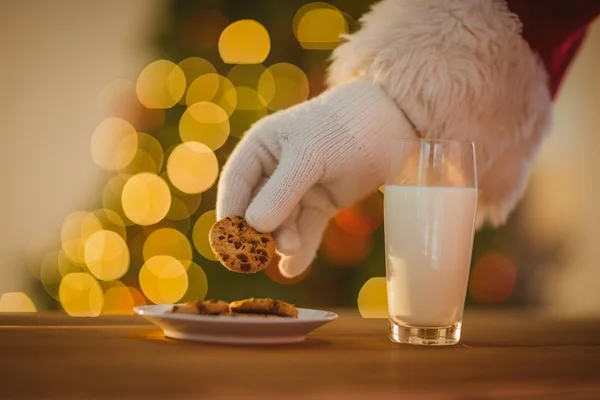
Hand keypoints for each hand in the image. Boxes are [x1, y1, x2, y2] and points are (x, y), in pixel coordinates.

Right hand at [217, 79, 415, 276]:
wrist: (392, 124)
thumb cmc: (343, 128)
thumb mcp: (309, 156)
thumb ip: (281, 191)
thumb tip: (253, 225)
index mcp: (261, 148)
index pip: (236, 183)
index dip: (229, 211)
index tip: (226, 241)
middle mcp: (275, 170)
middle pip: (257, 208)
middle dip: (259, 232)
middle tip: (262, 253)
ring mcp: (299, 189)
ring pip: (282, 224)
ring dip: (282, 240)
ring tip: (291, 250)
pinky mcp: (322, 204)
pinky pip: (307, 230)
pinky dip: (302, 250)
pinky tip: (294, 268)